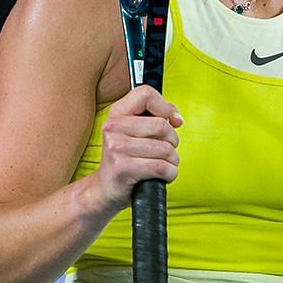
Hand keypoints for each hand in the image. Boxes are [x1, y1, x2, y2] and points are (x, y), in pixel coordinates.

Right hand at [92, 84, 181, 213]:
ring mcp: (116, 148)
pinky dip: (169, 174)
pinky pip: (162, 167)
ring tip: (161, 164)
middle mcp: (113, 128)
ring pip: (165, 149)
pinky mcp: (123, 168)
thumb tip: (176, 117)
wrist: (106, 188)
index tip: (171, 121)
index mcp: (117, 113)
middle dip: (173, 141)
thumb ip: (155, 118)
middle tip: (165, 150)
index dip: (165, 107)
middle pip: (162, 125)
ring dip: (172, 161)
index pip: (146, 94)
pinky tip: (160, 175)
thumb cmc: (127, 159)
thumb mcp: (135, 132)